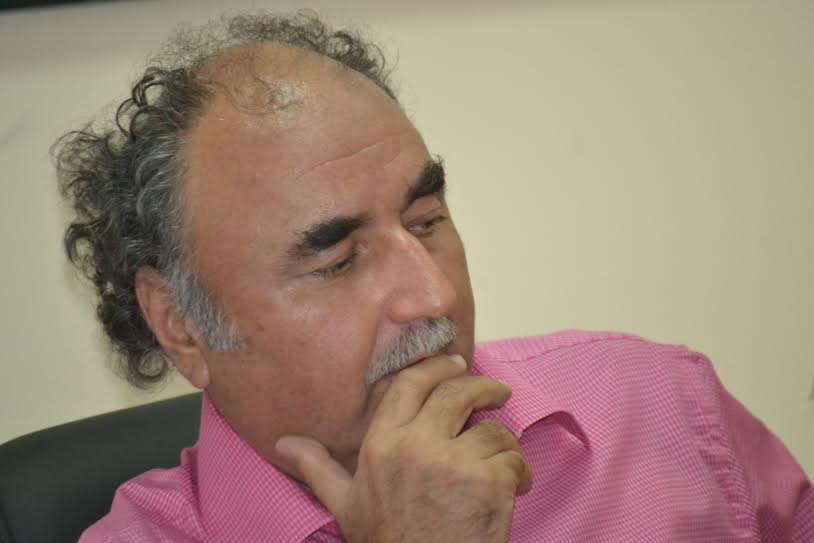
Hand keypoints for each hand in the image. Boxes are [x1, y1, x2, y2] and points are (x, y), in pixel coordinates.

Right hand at [276, 355, 531, 542]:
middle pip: (456, 393)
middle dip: (482, 387)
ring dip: (504, 444)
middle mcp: (416, 445)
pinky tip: (513, 488)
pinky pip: (513, 458)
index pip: (410, 384)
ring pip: (493, 430)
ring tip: (502, 462)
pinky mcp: (488, 482)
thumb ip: (319, 468)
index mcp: (381, 445)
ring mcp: (454, 462)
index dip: (436, 367)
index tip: (455, 364)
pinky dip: (519, 472)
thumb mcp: (346, 506)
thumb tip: (284, 443)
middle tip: (496, 391)